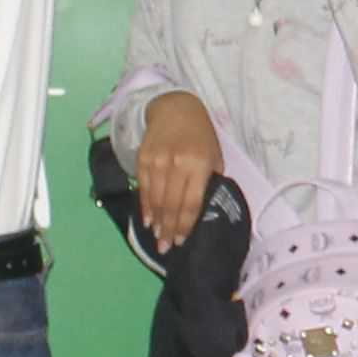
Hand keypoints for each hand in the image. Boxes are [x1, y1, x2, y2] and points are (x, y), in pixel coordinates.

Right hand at [136, 91, 222, 254]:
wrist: (176, 108)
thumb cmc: (201, 136)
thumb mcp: (214, 156)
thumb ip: (209, 182)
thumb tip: (200, 211)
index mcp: (198, 164)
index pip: (190, 202)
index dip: (185, 224)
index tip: (181, 241)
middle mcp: (176, 163)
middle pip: (171, 204)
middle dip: (168, 229)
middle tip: (166, 248)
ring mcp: (157, 161)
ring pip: (155, 199)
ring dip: (155, 221)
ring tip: (157, 238)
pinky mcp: (143, 158)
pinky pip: (143, 188)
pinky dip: (145, 206)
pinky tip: (147, 219)